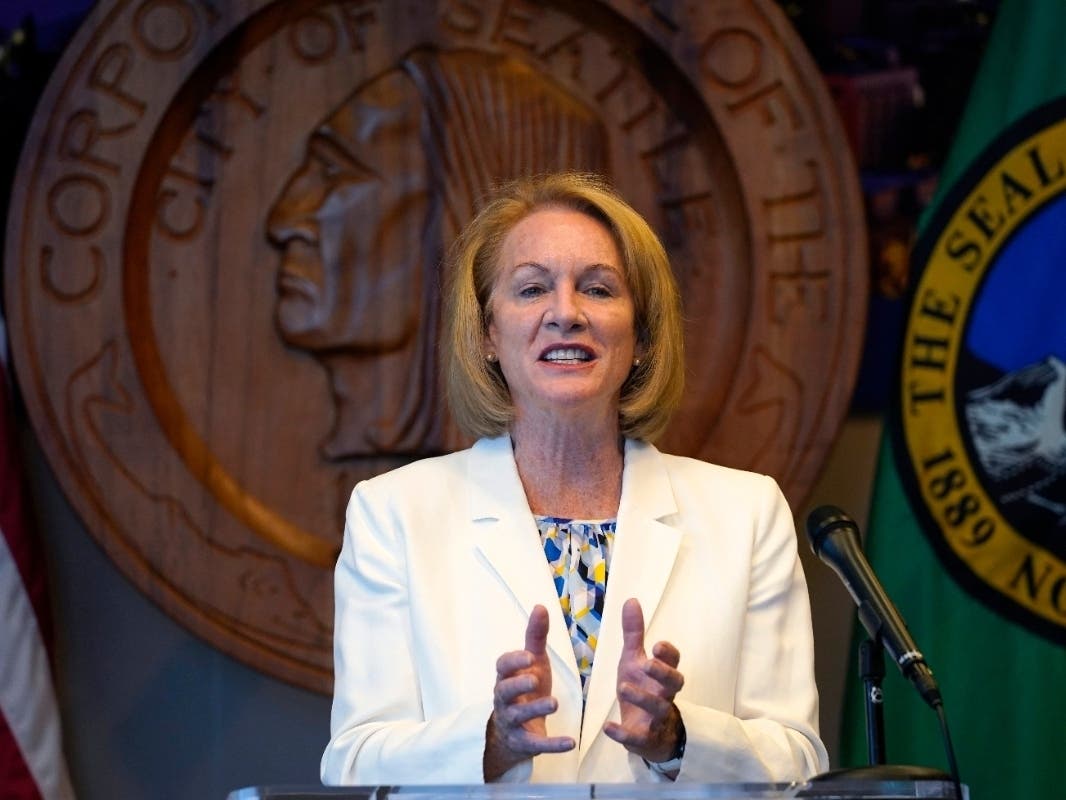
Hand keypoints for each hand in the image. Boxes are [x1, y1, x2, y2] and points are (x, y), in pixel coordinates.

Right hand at [484, 605, 574, 779]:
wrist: (514, 732)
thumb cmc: (525, 690)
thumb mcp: (533, 663)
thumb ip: (536, 637)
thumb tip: (540, 606)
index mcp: (506, 677)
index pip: (502, 666)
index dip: (514, 661)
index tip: (529, 657)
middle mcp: (505, 699)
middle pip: (504, 691)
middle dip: (518, 685)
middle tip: (535, 679)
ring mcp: (512, 722)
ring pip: (518, 716)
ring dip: (536, 709)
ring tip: (554, 704)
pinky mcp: (524, 743)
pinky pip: (536, 744)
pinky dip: (552, 744)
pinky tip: (571, 743)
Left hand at [603, 598, 685, 763]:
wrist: (647, 733)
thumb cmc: (642, 689)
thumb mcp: (634, 660)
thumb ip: (634, 634)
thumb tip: (631, 599)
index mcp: (662, 675)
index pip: (673, 662)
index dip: (668, 655)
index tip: (658, 645)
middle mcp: (664, 695)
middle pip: (674, 684)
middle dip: (663, 673)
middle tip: (648, 663)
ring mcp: (656, 718)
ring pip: (658, 708)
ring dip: (642, 698)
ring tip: (623, 687)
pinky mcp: (644, 739)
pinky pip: (636, 738)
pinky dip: (623, 734)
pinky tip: (608, 727)